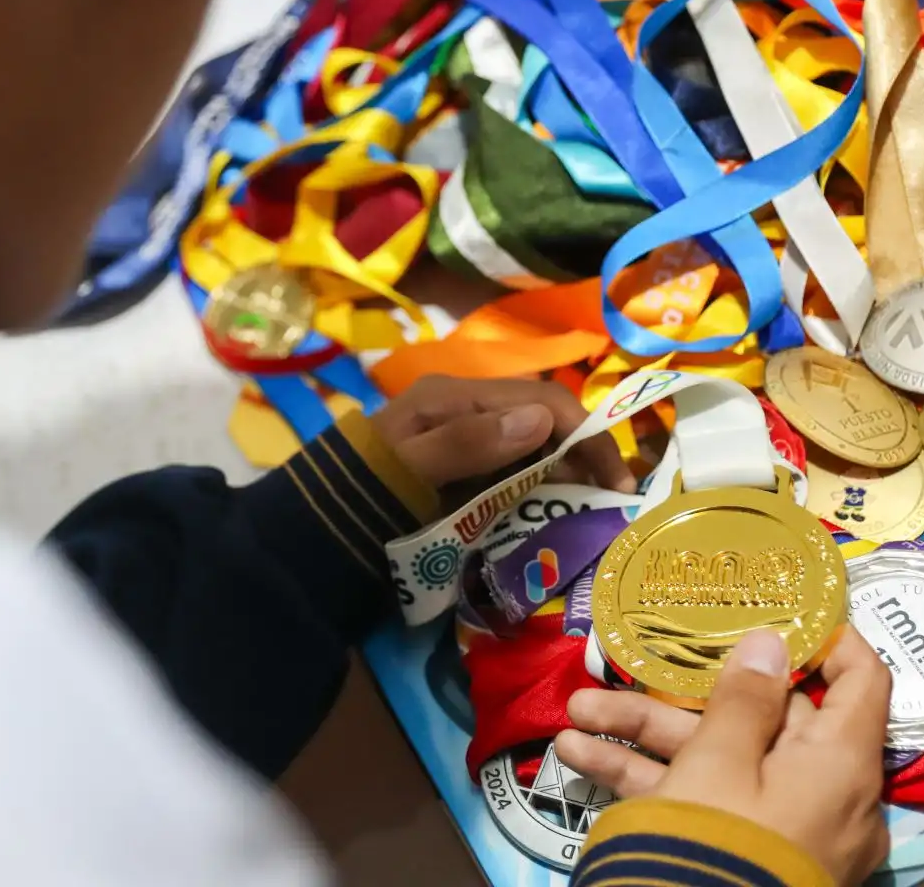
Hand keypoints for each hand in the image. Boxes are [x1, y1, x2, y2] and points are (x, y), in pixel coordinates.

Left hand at [370, 375, 631, 491]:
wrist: (306, 527)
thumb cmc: (359, 494)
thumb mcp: (409, 469)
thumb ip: (468, 443)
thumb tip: (541, 420)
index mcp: (454, 397)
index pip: (541, 402)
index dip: (586, 434)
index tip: (617, 481)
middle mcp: (460, 408)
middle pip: (539, 419)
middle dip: (580, 451)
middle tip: (611, 497)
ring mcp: (456, 438)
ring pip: (527, 443)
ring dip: (562, 469)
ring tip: (589, 507)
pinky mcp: (452, 468)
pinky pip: (507, 468)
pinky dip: (535, 484)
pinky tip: (549, 510)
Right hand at [556, 626, 892, 885]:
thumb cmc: (719, 837)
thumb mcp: (720, 760)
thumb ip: (743, 697)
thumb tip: (772, 641)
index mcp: (841, 763)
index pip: (861, 681)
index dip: (827, 637)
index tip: (780, 606)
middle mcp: (824, 793)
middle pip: (764, 719)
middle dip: (684, 692)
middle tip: (633, 667)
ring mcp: (783, 826)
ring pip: (718, 760)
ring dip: (645, 733)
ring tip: (575, 713)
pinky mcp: (744, 851)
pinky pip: (703, 802)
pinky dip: (648, 778)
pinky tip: (580, 755)